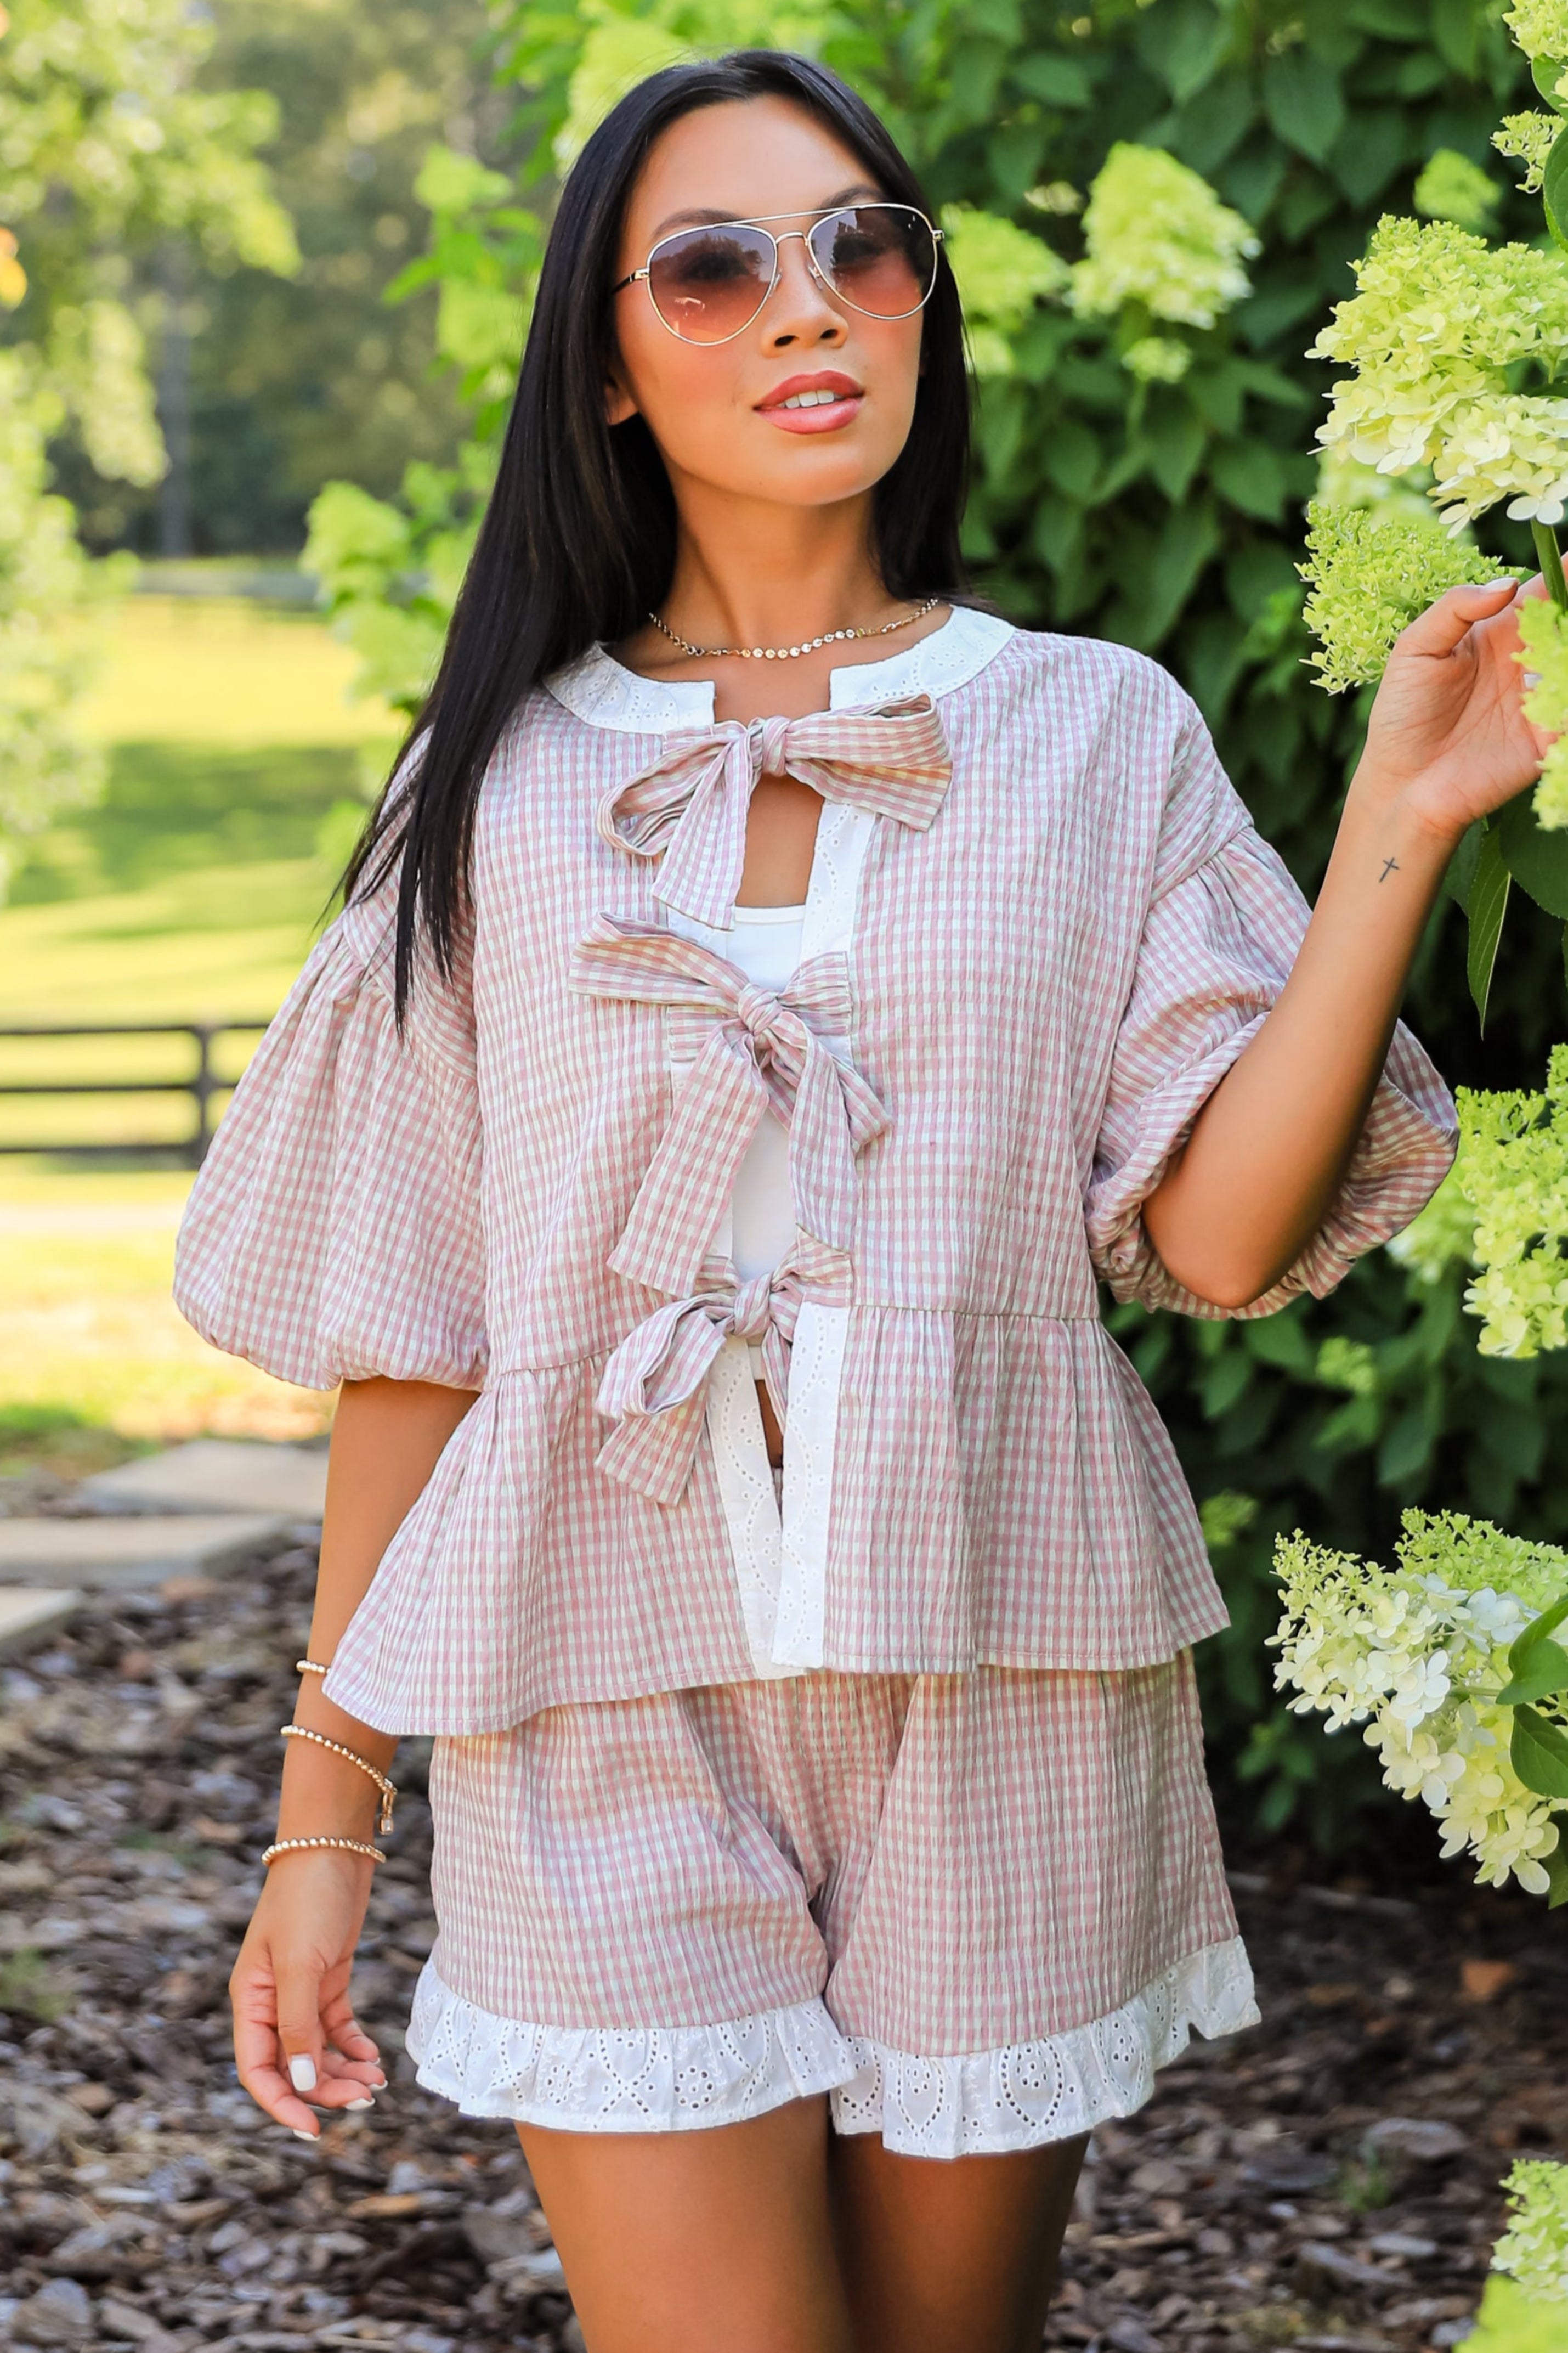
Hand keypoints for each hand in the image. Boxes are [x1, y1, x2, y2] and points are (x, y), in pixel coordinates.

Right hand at [230, 1850, 385, 2138]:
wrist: (334, 1845)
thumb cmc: (307, 1898)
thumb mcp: (300, 1964)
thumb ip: (298, 2025)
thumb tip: (300, 2083)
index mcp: (250, 1999)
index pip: (257, 2070)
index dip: (282, 2104)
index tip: (313, 2130)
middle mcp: (271, 2000)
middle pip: (292, 2065)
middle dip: (324, 2089)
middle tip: (364, 2100)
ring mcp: (300, 1990)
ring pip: (317, 2050)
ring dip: (343, 2071)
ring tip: (375, 2083)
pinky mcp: (329, 1977)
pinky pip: (337, 2027)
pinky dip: (354, 2046)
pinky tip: (374, 2058)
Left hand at [1355, 572, 1556, 845]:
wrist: (1403, 781)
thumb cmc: (1402, 713)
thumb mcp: (1415, 648)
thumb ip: (1456, 608)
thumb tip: (1507, 585)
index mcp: (1499, 632)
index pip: (1543, 593)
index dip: (1565, 574)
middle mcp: (1528, 661)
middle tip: (1563, 618)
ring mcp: (1542, 697)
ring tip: (1542, 667)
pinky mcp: (1550, 737)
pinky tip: (1550, 692)